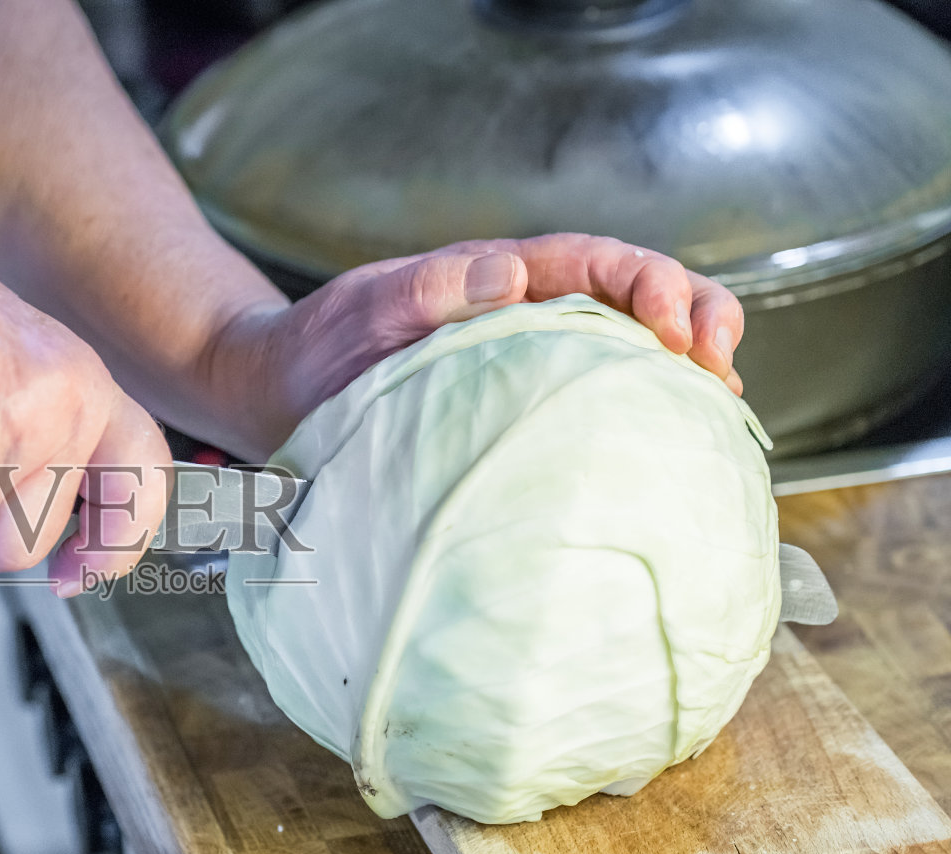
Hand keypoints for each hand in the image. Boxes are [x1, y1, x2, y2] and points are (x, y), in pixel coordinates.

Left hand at [211, 233, 745, 457]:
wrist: (278, 398)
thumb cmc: (318, 350)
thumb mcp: (362, 312)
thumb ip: (424, 290)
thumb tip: (508, 272)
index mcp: (497, 280)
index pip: (592, 262)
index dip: (647, 283)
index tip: (674, 325)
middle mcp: (524, 314)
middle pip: (632, 297)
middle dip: (693, 314)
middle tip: (719, 361)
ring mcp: (527, 363)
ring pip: (624, 351)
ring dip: (682, 364)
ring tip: (721, 396)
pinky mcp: (517, 411)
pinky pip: (592, 403)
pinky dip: (641, 413)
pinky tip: (672, 445)